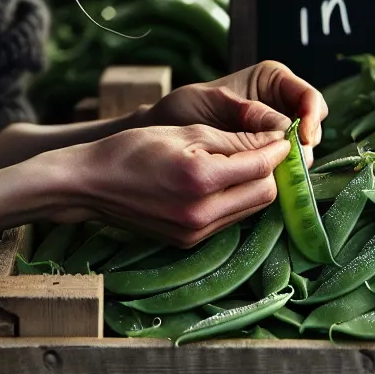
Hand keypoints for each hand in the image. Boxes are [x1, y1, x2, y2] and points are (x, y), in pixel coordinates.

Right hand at [46, 123, 289, 247]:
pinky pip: (228, 220)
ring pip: (249, 209)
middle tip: (265, 148)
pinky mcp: (188, 242)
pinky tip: (221, 181)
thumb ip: (234, 138)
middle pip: (264, 194)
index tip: (283, 136)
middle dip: (270, 170)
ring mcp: (195, 232)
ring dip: (254, 185)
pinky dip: (234, 199)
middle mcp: (202, 214)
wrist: (92, 184)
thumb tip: (273, 139)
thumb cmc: (134, 149)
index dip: (278, 150)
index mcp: (201, 180)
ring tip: (244, 161)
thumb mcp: (187, 131)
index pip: (262, 168)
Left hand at [138, 61, 328, 162]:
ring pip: (302, 149)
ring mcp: (275, 133)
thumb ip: (246, 111)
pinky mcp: (267, 157)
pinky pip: (284, 165)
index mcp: (272, 81)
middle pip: (312, 125)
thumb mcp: (211, 102)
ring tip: (280, 174)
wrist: (161, 133)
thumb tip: (282, 126)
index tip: (302, 137)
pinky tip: (269, 182)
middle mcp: (280, 105)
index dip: (311, 117)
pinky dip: (281, 174)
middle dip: (306, 144)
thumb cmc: (182, 108)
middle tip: (295, 162)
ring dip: (296, 162)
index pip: (308, 97)